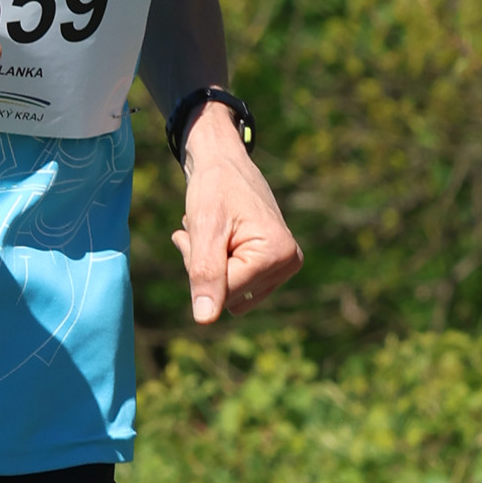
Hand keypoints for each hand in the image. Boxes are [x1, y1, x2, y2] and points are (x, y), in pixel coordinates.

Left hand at [171, 105, 303, 323]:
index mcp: (278, 254)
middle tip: (202, 232)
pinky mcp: (273, 267)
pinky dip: (218, 267)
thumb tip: (205, 320)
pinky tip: (217, 240)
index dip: (199, 269)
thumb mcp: (204, 228)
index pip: (225, 293)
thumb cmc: (213, 189)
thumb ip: (205, 273)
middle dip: (205, 268)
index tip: (193, 234)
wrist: (222, 162)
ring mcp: (283, 267)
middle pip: (229, 296)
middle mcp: (288, 263)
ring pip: (229, 294)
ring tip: (211, 235)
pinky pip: (236, 287)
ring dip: (208, 267)